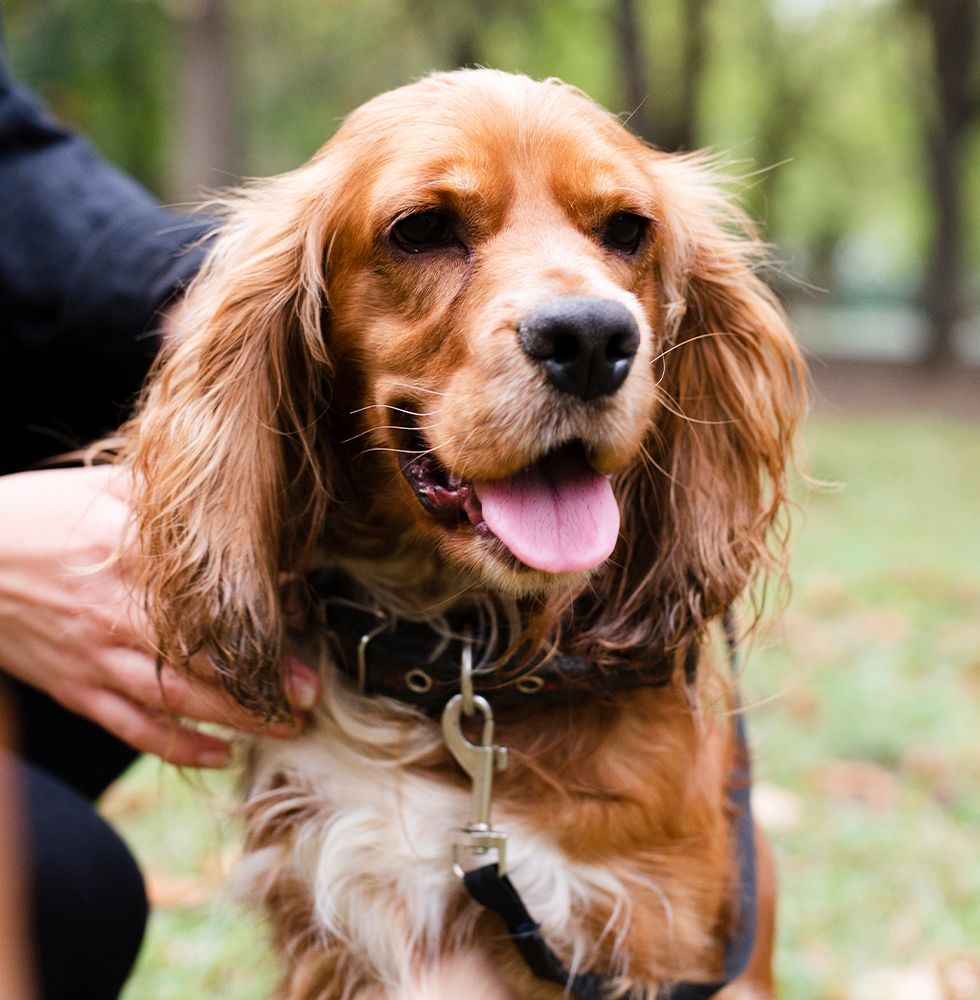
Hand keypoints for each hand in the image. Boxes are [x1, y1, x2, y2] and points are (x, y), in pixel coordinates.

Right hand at [0, 465, 320, 766]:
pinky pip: (133, 728)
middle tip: (311, 696)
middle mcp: (117, 610)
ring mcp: (95, 655)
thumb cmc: (36, 516)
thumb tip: (250, 515)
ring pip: (178, 701)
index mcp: (130, 552)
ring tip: (285, 725)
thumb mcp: (104, 488)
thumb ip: (172, 505)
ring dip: (236, 720)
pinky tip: (219, 754)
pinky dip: (179, 747)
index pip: (211, 592)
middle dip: (264, 682)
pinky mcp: (75, 687)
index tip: (304, 626)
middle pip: (205, 657)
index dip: (263, 614)